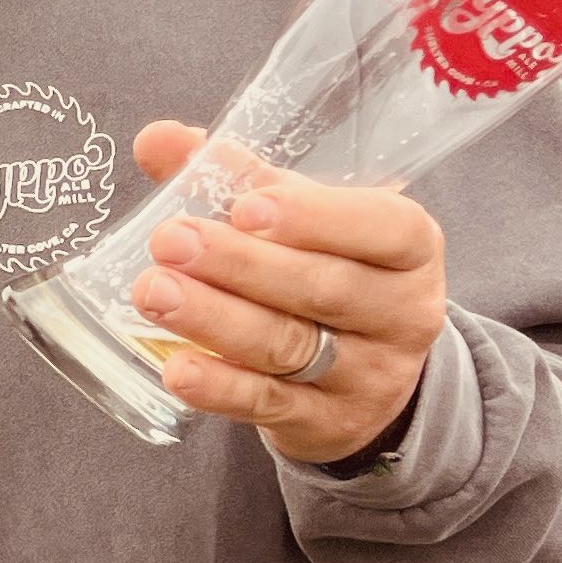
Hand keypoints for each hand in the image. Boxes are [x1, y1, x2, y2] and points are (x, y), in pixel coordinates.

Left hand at [127, 121, 446, 467]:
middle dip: (240, 264)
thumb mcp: (299, 219)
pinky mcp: (328, 423)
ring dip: (216, 319)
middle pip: (322, 287)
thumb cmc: (325, 271)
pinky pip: (270, 403)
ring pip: (289, 345)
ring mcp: (369, 374)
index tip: (246, 206)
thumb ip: (235, 177)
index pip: (381, 228)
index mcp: (408, 247)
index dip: (315, 218)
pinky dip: (220, 387)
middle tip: (170, 242)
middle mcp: (401, 312)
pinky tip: (175, 368)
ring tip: (153, 292)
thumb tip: (160, 139)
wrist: (364, 377)